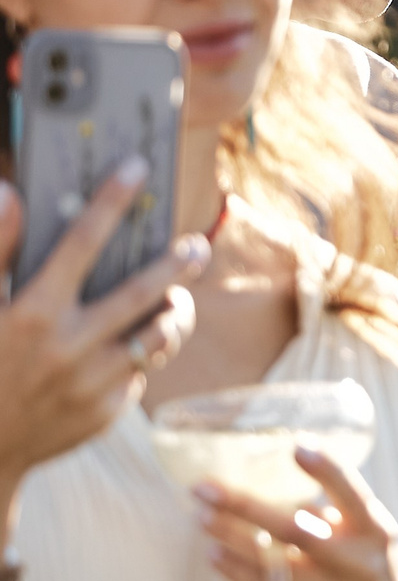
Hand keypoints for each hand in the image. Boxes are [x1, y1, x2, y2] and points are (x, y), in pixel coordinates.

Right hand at [0, 164, 206, 491]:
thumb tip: (10, 193)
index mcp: (31, 314)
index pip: (79, 243)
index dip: (109, 201)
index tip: (136, 169)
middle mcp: (67, 348)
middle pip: (141, 293)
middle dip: (174, 264)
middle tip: (196, 244)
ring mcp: (92, 383)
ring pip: (157, 337)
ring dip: (174, 312)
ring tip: (177, 294)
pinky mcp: (107, 411)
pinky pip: (140, 371)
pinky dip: (142, 352)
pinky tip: (136, 341)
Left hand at [197, 447, 397, 580]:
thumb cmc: (369, 579)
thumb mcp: (369, 545)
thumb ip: (335, 517)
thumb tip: (281, 488)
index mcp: (378, 534)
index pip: (355, 496)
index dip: (328, 471)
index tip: (297, 447)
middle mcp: (362, 565)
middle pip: (297, 530)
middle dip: (246, 506)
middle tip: (205, 487)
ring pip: (275, 563)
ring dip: (233, 538)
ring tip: (200, 517)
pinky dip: (238, 572)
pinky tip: (214, 555)